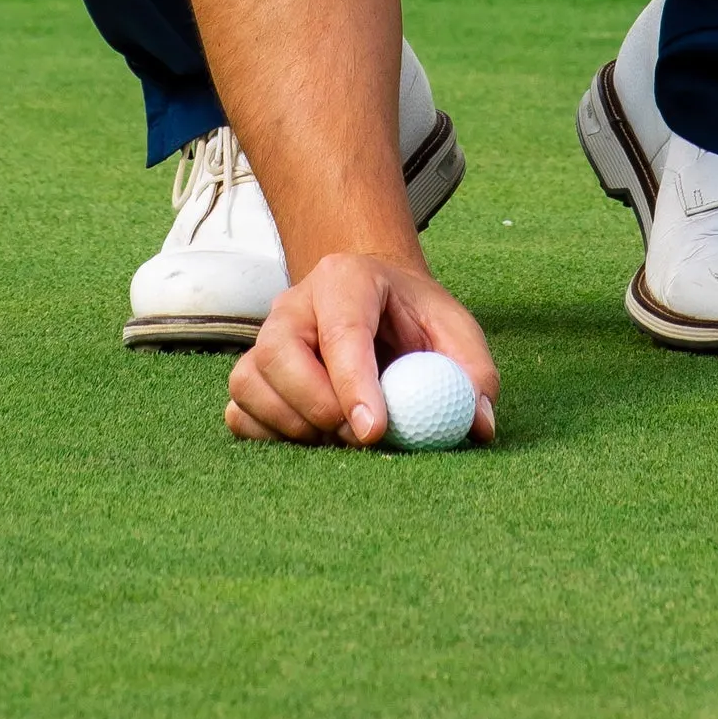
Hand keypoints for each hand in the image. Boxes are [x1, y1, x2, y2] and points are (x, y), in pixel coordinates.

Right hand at [224, 252, 499, 448]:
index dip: (354, 384)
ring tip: (342, 436)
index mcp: (346, 279)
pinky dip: (271, 436)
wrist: (373, 304)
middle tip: (363, 439)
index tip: (374, 432)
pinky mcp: (250, 374)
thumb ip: (473, 374)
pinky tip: (313, 437)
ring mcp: (263, 337)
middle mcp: (294, 303)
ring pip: (252, 385)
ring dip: (296, 426)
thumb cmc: (412, 318)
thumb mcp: (453, 330)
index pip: (341, 330)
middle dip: (320, 408)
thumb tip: (477, 425)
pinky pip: (240, 413)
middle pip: (280, 355)